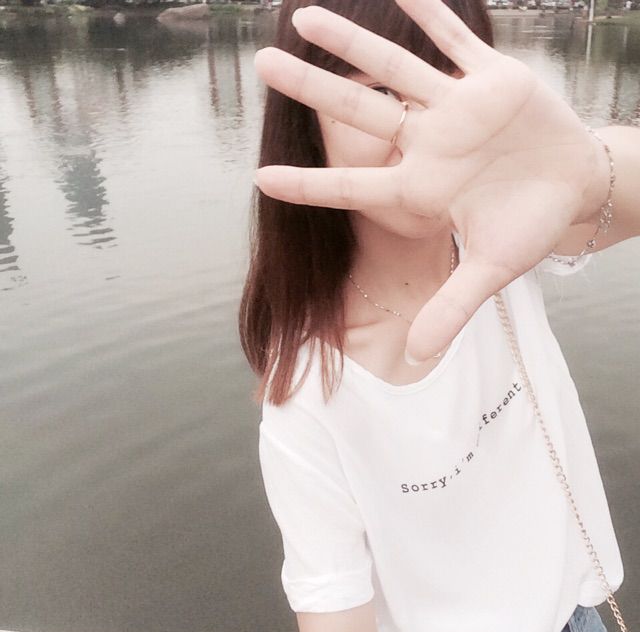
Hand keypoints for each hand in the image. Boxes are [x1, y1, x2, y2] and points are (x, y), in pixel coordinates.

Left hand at [253, 0, 608, 362]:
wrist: (573, 188)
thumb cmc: (528, 229)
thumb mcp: (491, 270)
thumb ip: (451, 309)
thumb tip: (415, 357)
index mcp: (420, 189)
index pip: (353, 185)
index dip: (308, 183)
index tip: (260, 178)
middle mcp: (427, 145)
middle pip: (358, 112)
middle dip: (311, 89)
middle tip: (262, 66)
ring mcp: (455, 110)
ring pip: (393, 68)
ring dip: (351, 42)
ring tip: (302, 15)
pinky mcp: (491, 81)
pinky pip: (454, 42)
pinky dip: (431, 15)